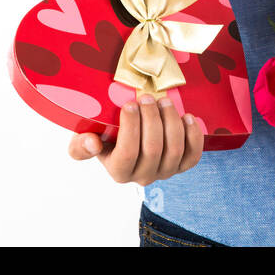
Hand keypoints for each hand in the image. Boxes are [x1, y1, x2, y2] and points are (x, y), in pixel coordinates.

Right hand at [67, 91, 203, 184]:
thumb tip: (93, 142)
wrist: (128, 139)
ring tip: (164, 101)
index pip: (127, 153)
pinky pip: (193, 156)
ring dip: (171, 121)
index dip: (130, 128)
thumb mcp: (86, 138)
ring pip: (174, 150)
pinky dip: (193, 136)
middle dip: (152, 119)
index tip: (129, 104)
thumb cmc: (106, 136)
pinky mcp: (182, 165)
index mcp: (119, 171)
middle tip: (148, 97)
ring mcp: (164, 172)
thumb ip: (81, 144)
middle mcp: (143, 177)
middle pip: (153, 150)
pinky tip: (187, 117)